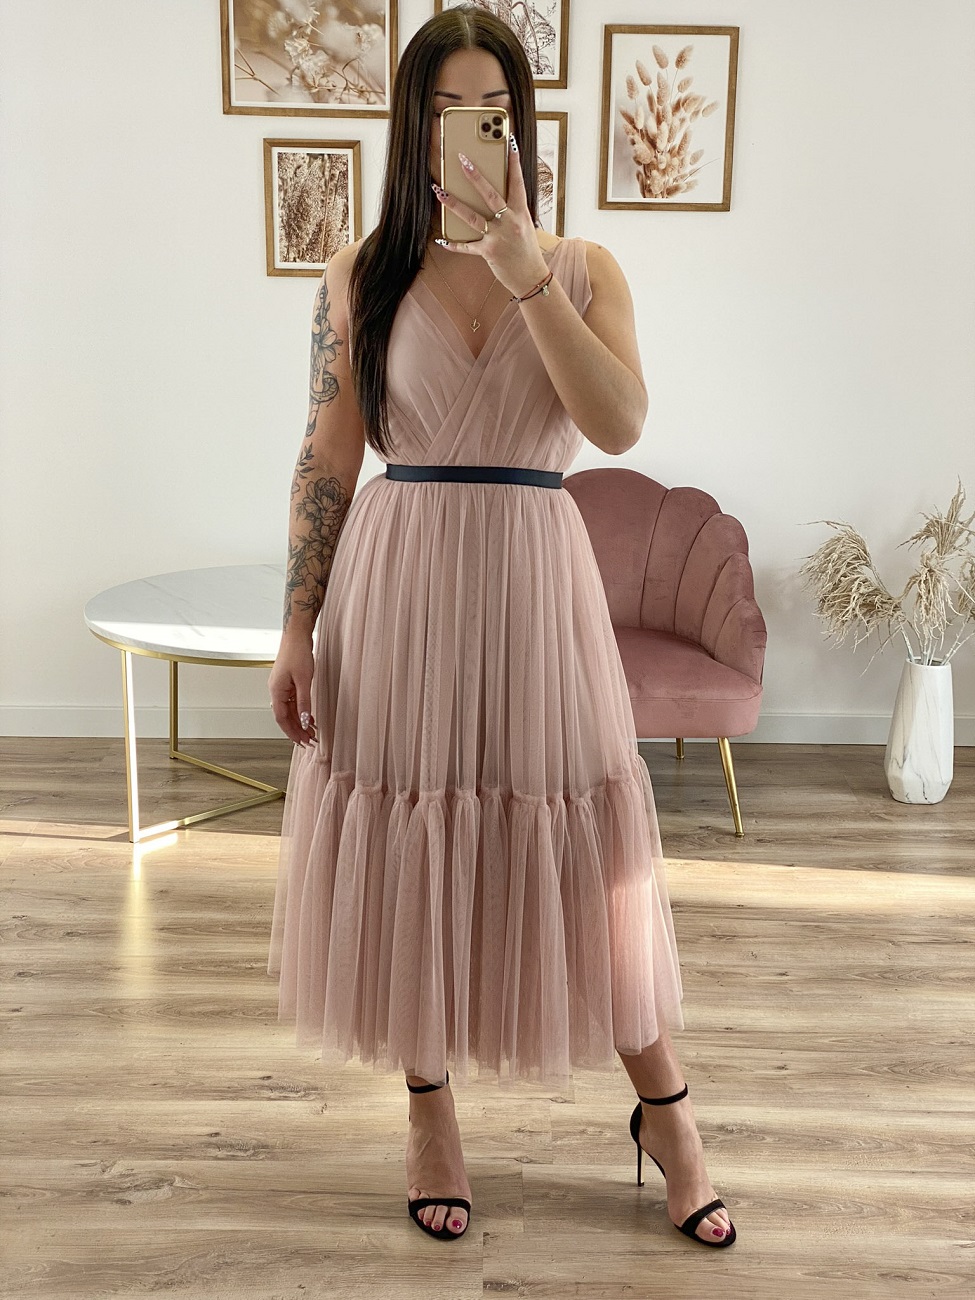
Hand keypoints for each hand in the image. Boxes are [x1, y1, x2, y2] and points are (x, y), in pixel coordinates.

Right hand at [268, 634, 317, 747]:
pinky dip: (301, 711)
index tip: (302, 742)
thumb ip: (304, 702)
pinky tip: (309, 717)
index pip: (281, 718)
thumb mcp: (303, 680)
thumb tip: (304, 720)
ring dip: (299, 722)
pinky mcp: (288, 682)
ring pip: (289, 710)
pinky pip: (293, 702)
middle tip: (310, 741)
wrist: (296, 635)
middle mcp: (276, 690)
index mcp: (276, 691)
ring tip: (312, 733)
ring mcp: (282, 687)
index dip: (291, 732)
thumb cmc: (298, 652)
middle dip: (297, 730)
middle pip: (285, 716)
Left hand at [431, 133, 548, 298]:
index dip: (514, 162)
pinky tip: (441, 239)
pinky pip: (467, 246)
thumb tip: (494, 197)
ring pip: (472, 217)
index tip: (510, 142)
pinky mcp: (488, 252)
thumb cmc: (527, 251)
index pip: (517, 182)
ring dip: (453, 203)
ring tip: (439, 191)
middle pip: (490, 194)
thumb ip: (512, 210)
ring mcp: (498, 237)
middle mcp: (510, 223)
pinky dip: (453, 244)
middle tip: (461, 159)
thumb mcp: (524, 226)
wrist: (531, 278)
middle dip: (474, 176)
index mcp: (521, 213)